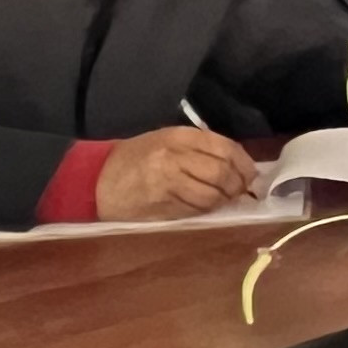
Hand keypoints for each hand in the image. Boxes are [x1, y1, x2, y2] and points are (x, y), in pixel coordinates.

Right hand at [94, 127, 260, 220]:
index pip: (226, 149)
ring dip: (223, 201)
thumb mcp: (169, 141)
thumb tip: (240, 166)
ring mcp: (168, 181)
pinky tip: (205, 208)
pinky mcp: (161, 204)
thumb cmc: (137, 158)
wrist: (96, 179)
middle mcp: (176, 156)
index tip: (251, 175)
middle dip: (237, 185)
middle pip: (222, 173)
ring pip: (211, 194)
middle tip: (241, 192)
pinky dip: (206, 210)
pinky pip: (195, 209)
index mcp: (180, 137)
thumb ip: (203, 149)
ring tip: (224, 201)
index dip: (245, 165)